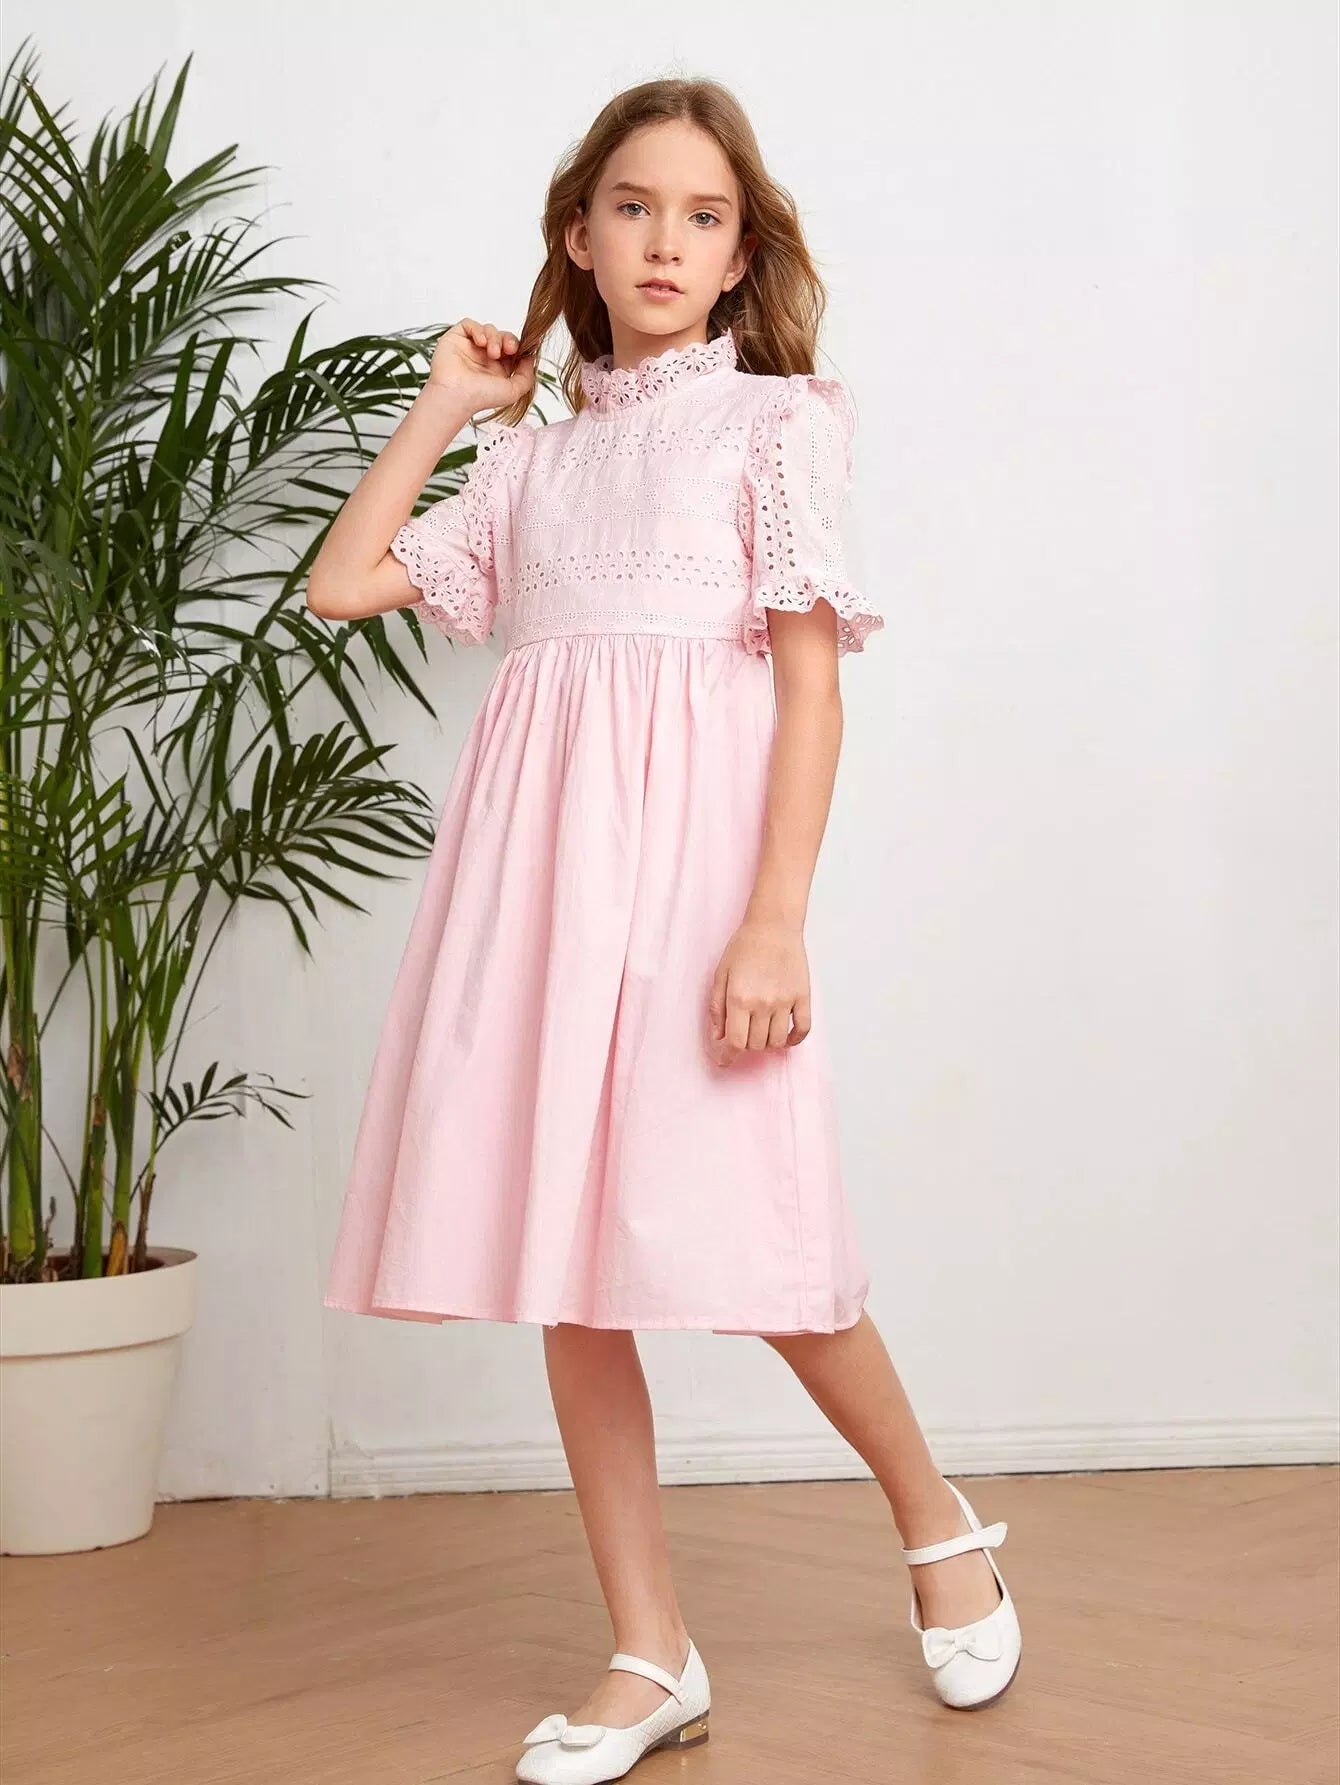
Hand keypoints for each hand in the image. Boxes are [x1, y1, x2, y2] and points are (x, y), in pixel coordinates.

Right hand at [427, 318, 535, 411]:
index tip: (521, 351)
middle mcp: (484, 357)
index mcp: (497, 368)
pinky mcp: (456, 338)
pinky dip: (478, 330)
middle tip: (509, 349)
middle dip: (508, 340)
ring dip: (494, 337)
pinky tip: (480, 343)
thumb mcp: (514, 390)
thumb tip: (531, 357)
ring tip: (492, 352)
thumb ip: (527, 375)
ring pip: (488, 330)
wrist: (457, 395)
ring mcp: (470, 347)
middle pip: (502, 336)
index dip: (517, 347)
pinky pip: (470, 324)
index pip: (511, 348)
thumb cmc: (482, 397)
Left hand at [707, 918, 811, 1066]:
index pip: (736, 1042)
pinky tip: (785, 1036)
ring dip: (767, 1043)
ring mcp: (786, 1002)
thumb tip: (718, 1037)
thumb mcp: (721, 975)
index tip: (725, 1060)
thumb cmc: (743, 948)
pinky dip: (794, 1039)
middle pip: (756, 1044)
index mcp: (740, 999)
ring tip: (761, 1030)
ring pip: (777, 1041)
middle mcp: (764, 1004)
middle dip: (746, 1044)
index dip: (728, 1056)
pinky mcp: (803, 997)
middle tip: (743, 1032)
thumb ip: (717, 1008)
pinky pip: (802, 1029)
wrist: (773, 926)